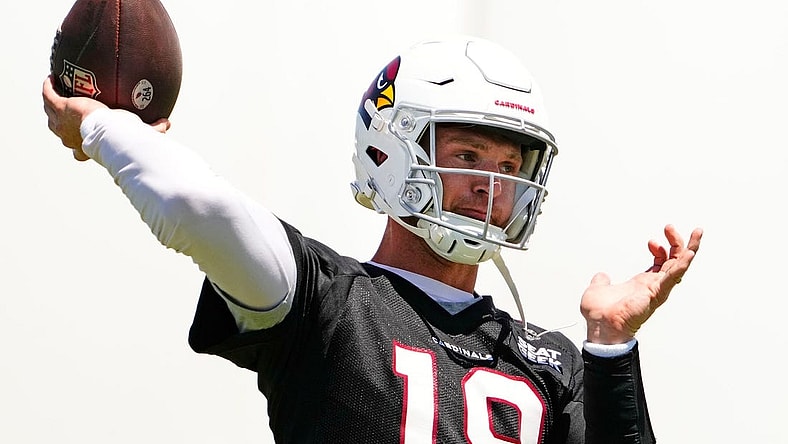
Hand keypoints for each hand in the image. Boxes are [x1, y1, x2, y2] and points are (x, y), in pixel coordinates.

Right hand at [42, 76, 170, 160]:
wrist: (106, 131)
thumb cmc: (121, 137)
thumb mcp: (136, 132)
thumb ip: (152, 129)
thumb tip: (167, 124)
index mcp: (85, 148)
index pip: (79, 152)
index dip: (79, 147)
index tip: (83, 138)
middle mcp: (70, 138)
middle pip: (61, 132)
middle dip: (63, 125)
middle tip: (67, 114)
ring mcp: (61, 123)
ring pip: (51, 114)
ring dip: (52, 105)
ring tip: (55, 93)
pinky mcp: (59, 107)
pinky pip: (48, 95)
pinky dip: (49, 87)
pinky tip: (51, 78)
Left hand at [580, 224, 702, 343]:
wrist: (599, 326)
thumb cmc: (600, 315)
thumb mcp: (598, 289)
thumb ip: (602, 281)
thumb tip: (601, 277)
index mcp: (644, 284)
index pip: (662, 262)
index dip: (660, 249)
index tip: (651, 241)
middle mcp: (654, 286)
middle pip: (675, 260)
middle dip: (677, 242)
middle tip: (670, 227)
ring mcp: (657, 289)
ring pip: (680, 266)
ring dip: (689, 248)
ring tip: (697, 232)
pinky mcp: (656, 293)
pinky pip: (673, 277)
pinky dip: (682, 265)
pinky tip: (690, 253)